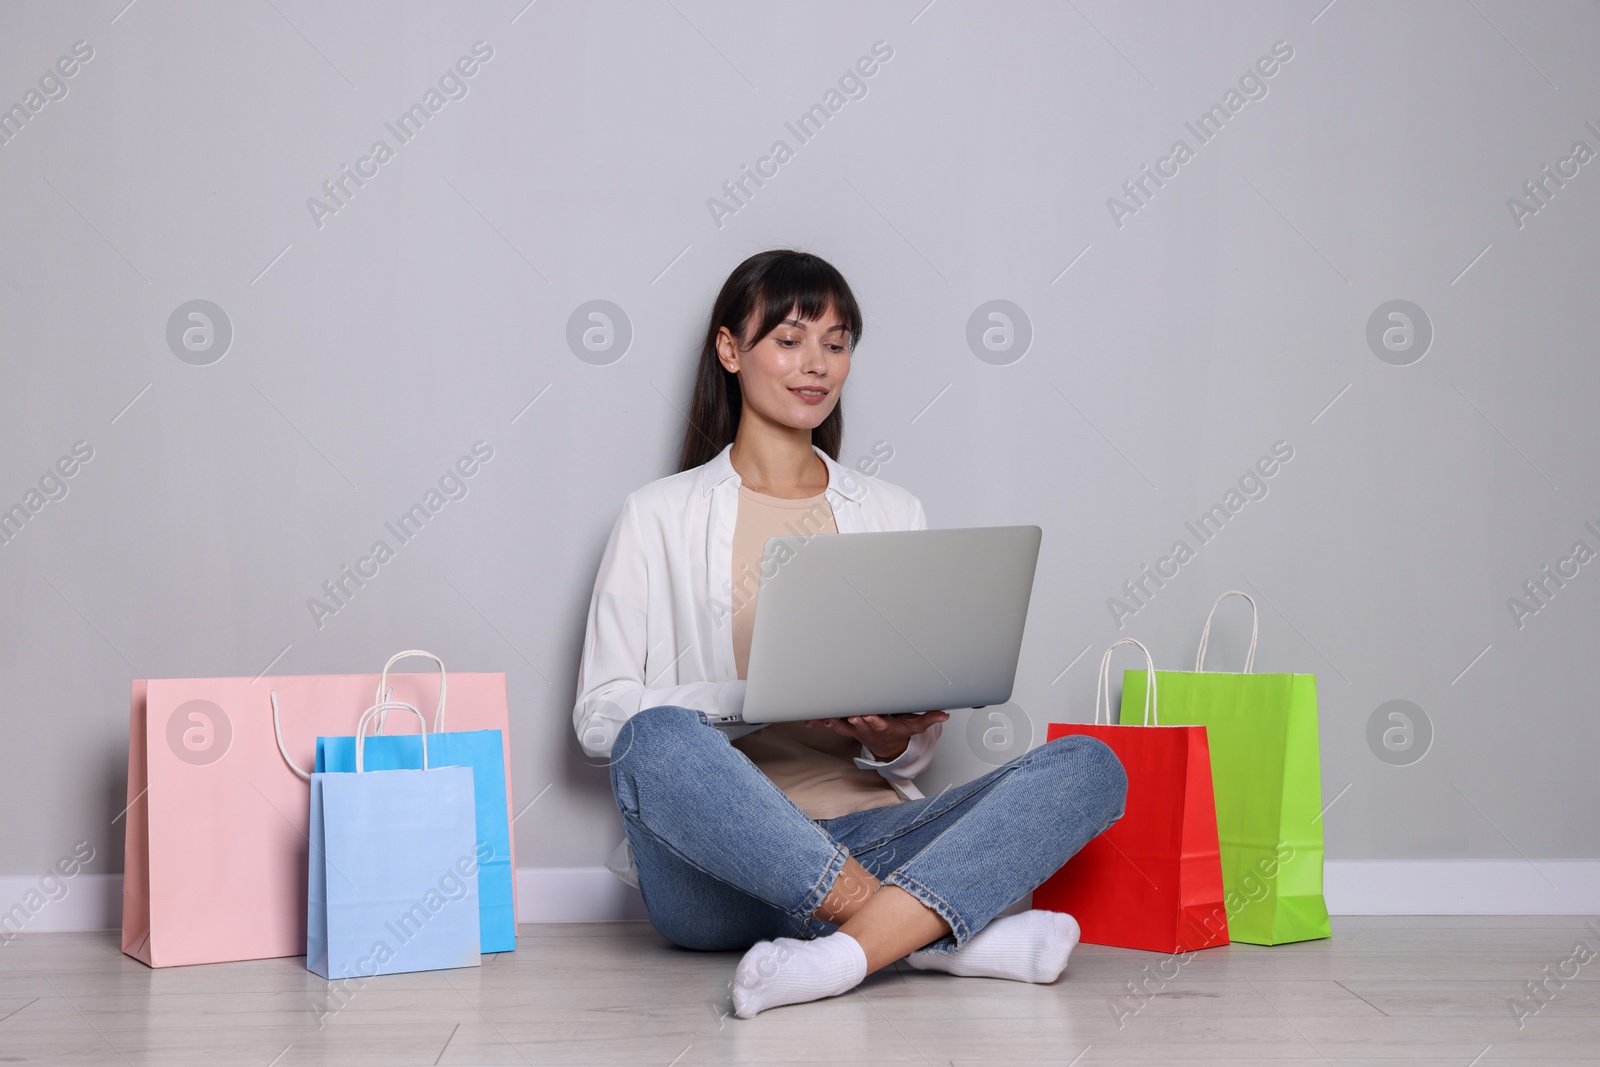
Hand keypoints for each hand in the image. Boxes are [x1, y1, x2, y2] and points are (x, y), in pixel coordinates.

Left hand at [801, 710, 949, 761]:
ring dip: (833, 722)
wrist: (887, 747)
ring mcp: (855, 729)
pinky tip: (809, 721)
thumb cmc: (898, 732)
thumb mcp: (914, 726)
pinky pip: (832, 725)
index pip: (878, 724)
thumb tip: (944, 714)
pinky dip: (821, 723)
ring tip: (823, 718)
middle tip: (846, 715)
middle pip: (858, 723)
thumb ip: (928, 718)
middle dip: (852, 719)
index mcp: (883, 727)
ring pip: (842, 725)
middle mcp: (867, 728)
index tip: (868, 716)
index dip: (873, 721)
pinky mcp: (847, 727)